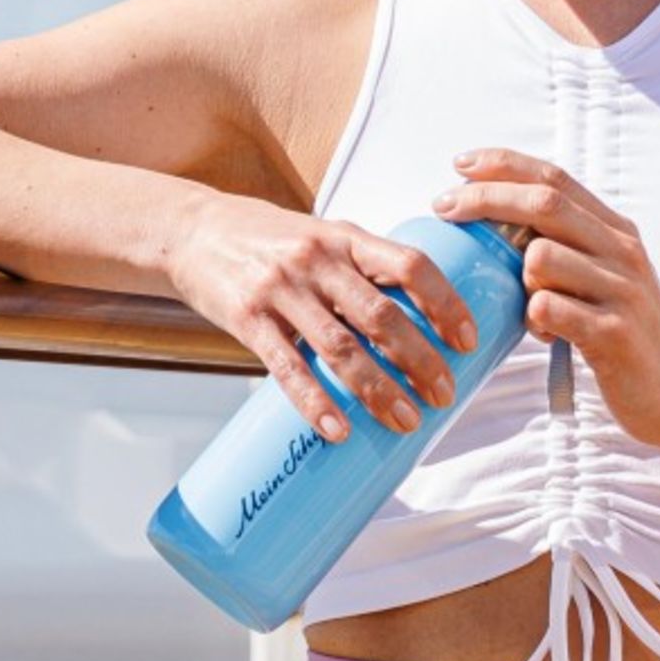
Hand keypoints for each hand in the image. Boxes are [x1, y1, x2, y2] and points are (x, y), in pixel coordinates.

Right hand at [161, 188, 479, 445]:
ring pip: (340, 346)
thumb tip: (418, 319)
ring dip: (378, 389)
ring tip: (405, 421)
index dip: (445, 303)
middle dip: (419, 359)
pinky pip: (287, 367)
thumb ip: (362, 269)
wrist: (191, 231)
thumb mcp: (322, 236)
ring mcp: (281, 289)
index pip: (409, 265)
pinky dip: (316, 401)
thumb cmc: (267, 238)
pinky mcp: (248, 318)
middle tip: (444, 395)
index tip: (468, 340)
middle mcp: (316, 259)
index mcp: (344, 237)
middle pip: (381, 315)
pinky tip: (338, 429)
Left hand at [434, 147, 659, 445]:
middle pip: (542, 202)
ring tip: (533, 307)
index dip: (504, 164)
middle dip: (484, 199)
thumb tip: (500, 222)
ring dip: (519, 279)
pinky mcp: (614, 333)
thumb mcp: (607, 276)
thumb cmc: (627, 331)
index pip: (555, 177)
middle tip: (443, 208)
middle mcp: (622, 251)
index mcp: (617, 231)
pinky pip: (547, 308)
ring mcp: (621, 291)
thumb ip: (568, 246)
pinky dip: (533, 319)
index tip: (461, 164)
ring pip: (540, 257)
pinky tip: (545, 333)